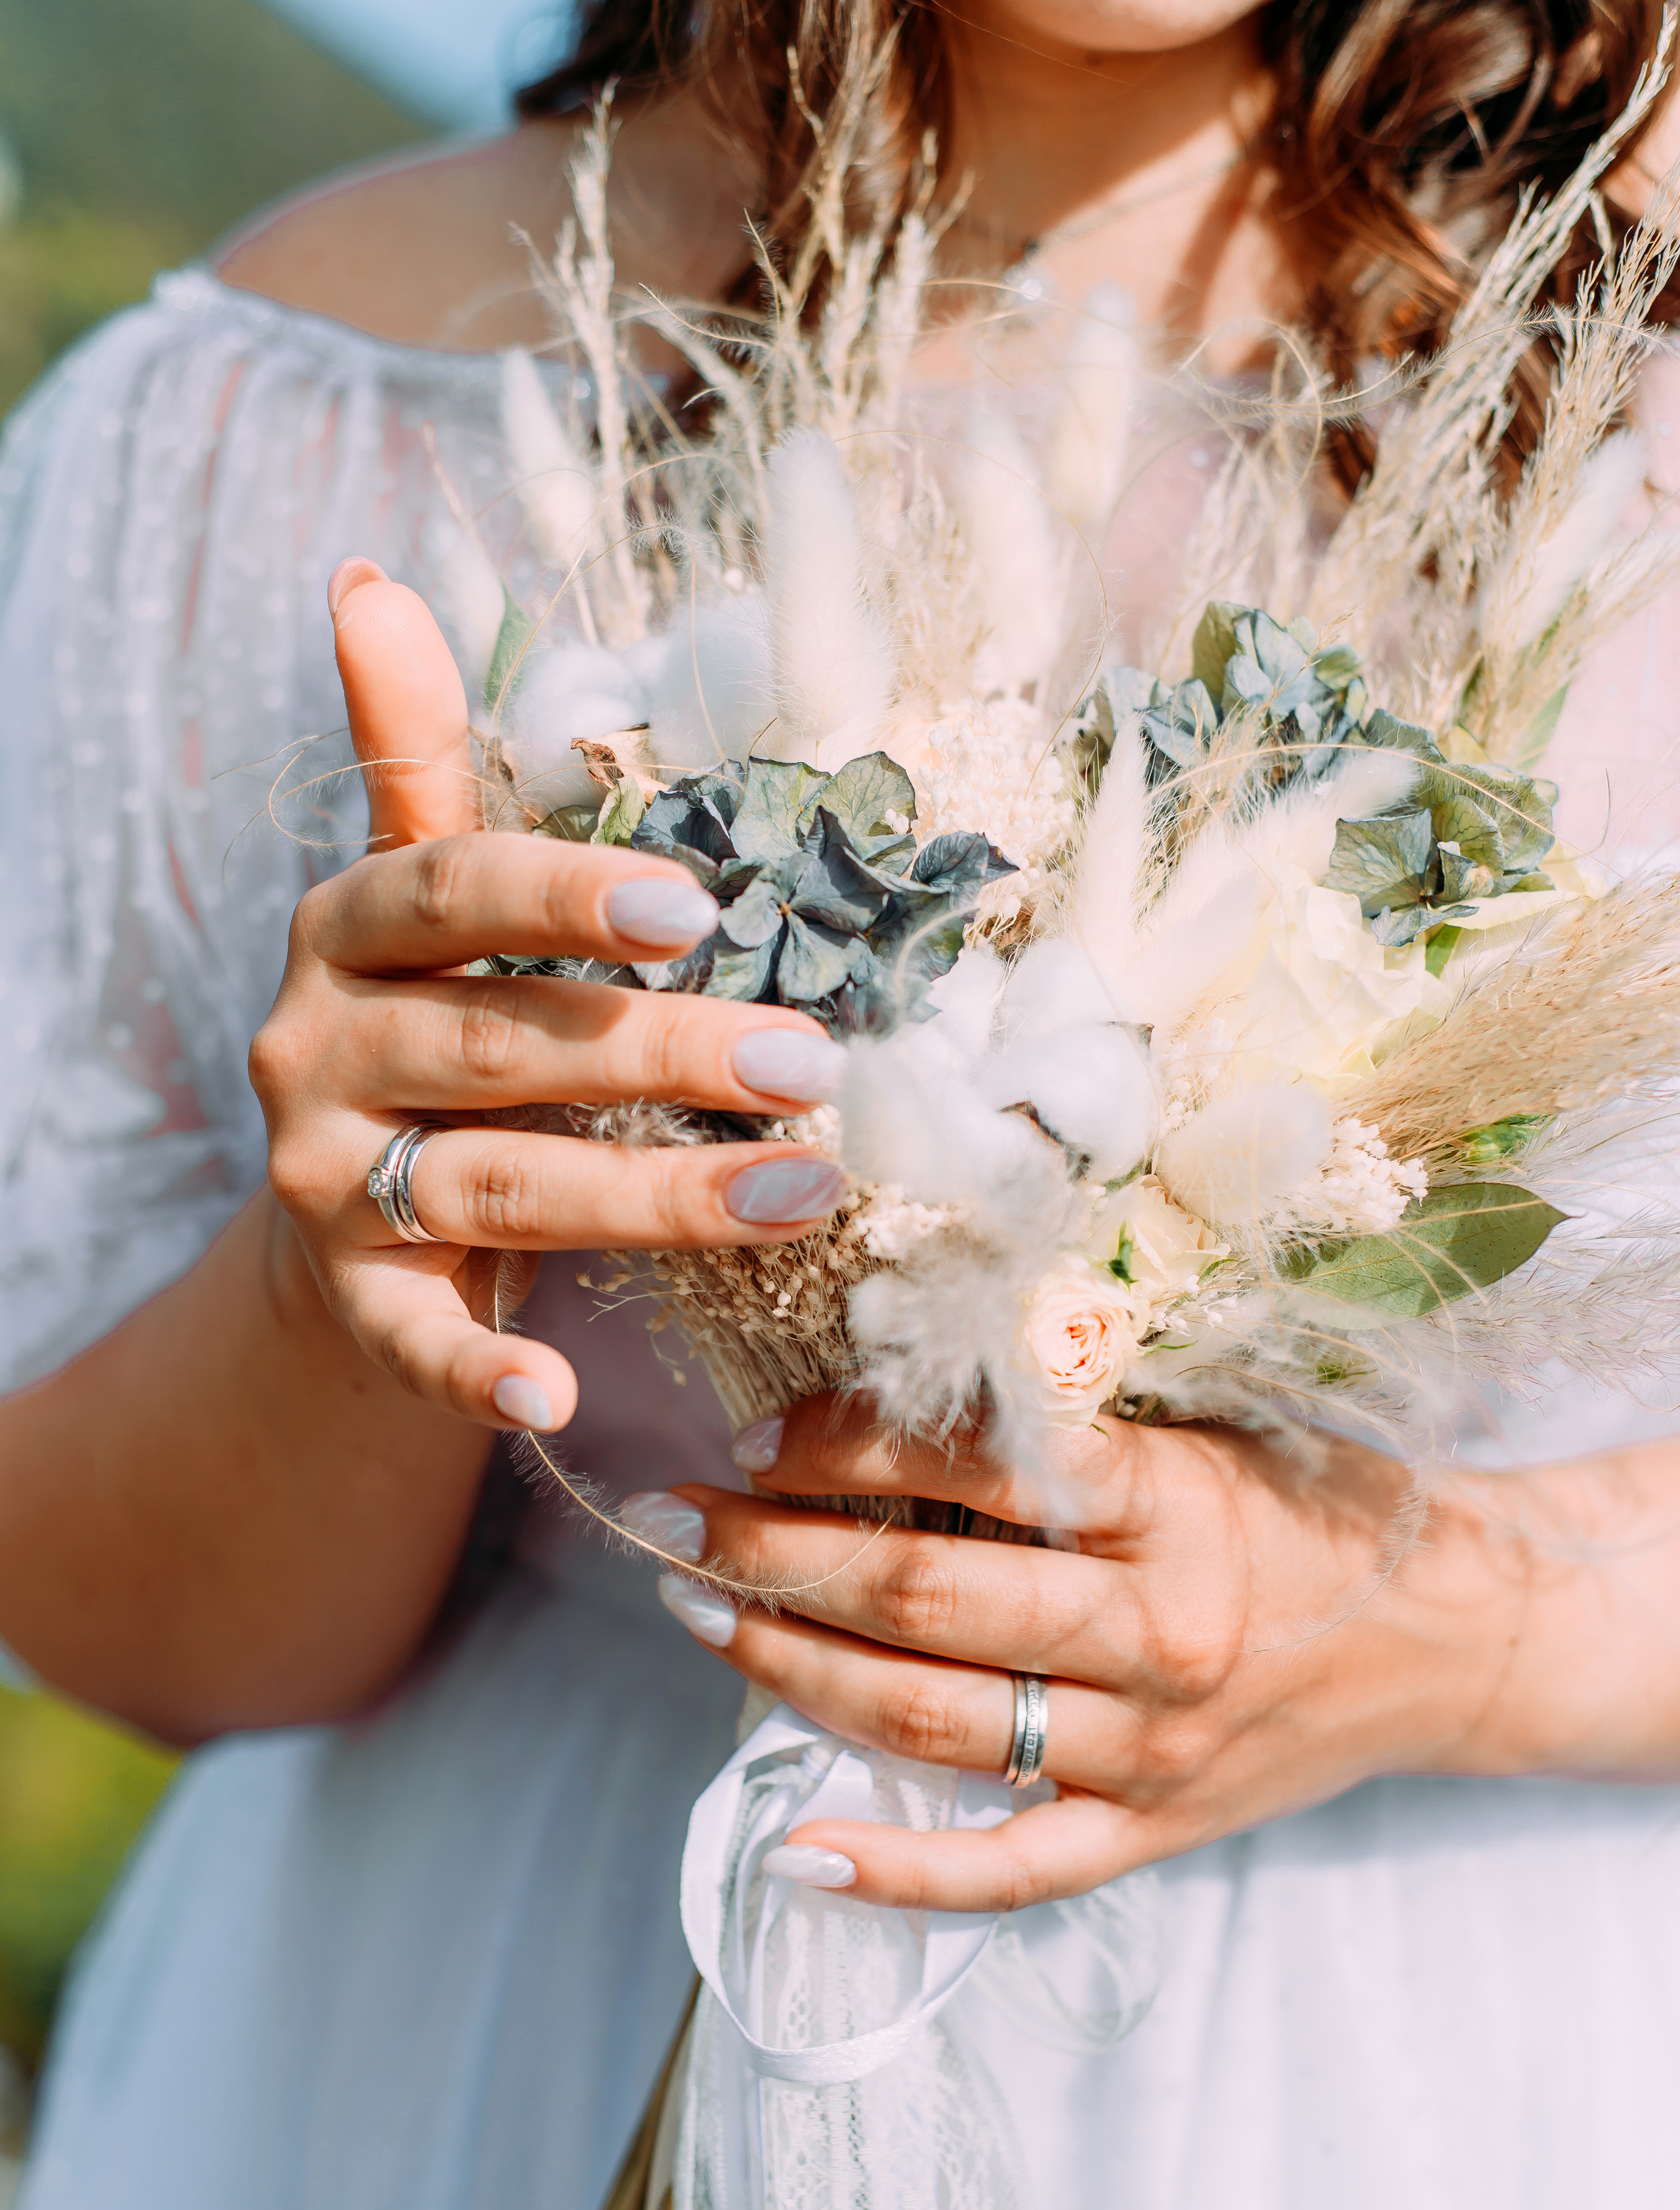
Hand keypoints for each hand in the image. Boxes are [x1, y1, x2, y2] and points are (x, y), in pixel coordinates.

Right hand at [250, 560, 850, 1433]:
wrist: (342, 1204)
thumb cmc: (432, 1022)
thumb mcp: (423, 895)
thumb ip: (418, 759)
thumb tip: (367, 578)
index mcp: (348, 931)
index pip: (450, 892)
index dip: (565, 897)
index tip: (698, 907)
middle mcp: (315, 1048)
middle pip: (499, 1047)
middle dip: (660, 1056)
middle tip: (812, 1065)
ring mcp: (326, 1180)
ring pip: (492, 1183)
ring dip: (647, 1197)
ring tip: (797, 1196)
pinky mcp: (350, 1300)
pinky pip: (413, 1340)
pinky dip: (479, 1369)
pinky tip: (557, 1395)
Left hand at [640, 1402, 1679, 1908]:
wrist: (1451, 1641)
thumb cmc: (1314, 1508)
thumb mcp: (1205, 1432)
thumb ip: (1067, 1428)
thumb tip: (886, 1402)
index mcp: (1170, 1504)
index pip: (971, 1464)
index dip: (842, 1446)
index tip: (754, 1432)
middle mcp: (1158, 1631)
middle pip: (923, 1599)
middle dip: (772, 1557)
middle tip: (673, 1525)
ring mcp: (1152, 1749)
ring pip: (936, 1723)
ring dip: (795, 1672)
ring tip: (700, 1619)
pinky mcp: (1155, 1832)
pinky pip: (1010, 1871)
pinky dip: (899, 1870)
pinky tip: (794, 1850)